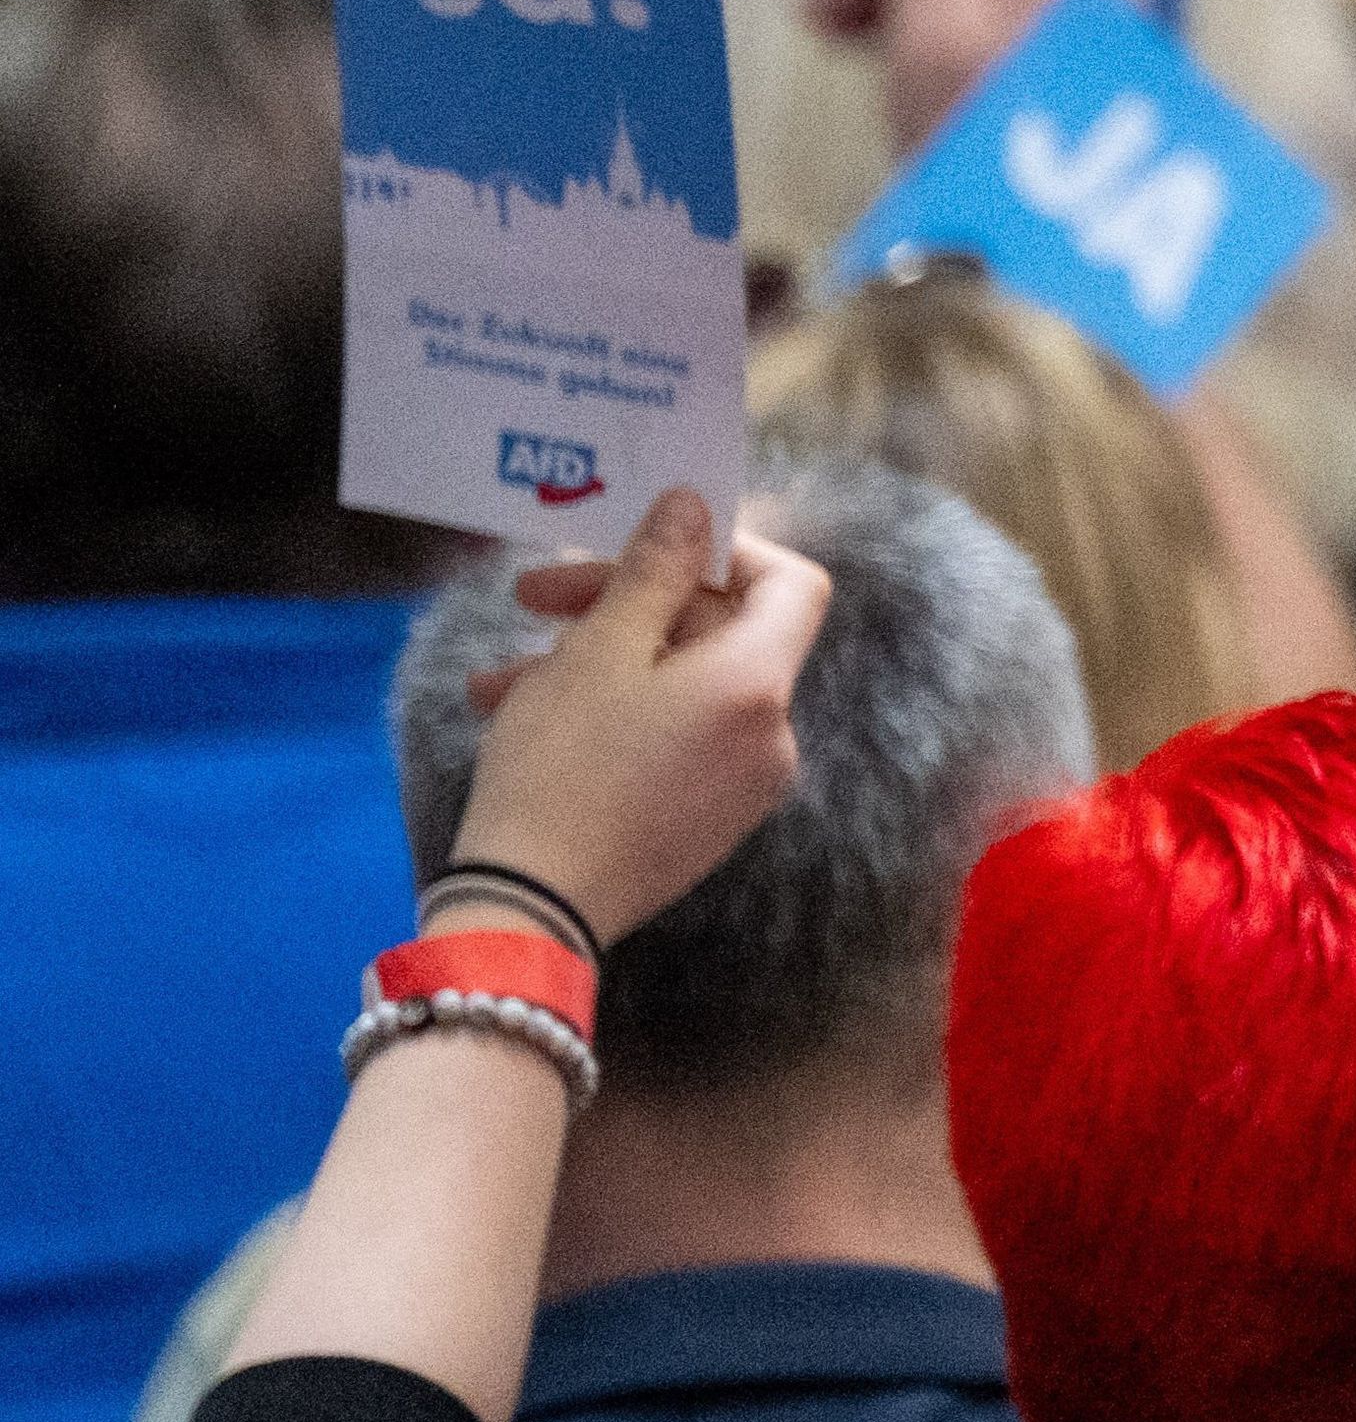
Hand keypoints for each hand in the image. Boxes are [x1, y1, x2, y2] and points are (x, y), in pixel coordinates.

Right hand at [452, 492, 830, 943]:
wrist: (526, 917)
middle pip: (718, 632)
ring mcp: (739, 787)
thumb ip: (654, 569)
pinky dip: (607, 715)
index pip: (792, 583)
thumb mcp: (599, 650)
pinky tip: (514, 714)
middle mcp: (771, 736)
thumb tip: (694, 504)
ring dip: (592, 661)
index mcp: (760, 684)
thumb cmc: (560, 772)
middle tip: (536, 593)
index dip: (727, 550)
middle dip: (624, 603)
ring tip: (497, 675)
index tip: (650, 543)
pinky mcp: (700, 823)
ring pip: (674, 688)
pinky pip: (667, 741)